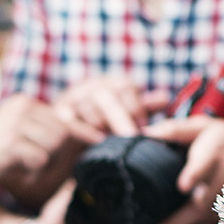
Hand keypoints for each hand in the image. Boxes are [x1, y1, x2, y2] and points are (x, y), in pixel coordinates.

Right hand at [0, 94, 101, 190]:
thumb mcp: (21, 135)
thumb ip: (47, 132)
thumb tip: (89, 136)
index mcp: (25, 103)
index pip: (63, 118)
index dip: (83, 131)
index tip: (102, 139)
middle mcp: (22, 108)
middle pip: (63, 133)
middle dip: (57, 154)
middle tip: (33, 162)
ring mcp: (16, 124)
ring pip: (55, 147)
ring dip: (44, 162)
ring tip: (21, 163)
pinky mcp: (11, 143)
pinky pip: (40, 159)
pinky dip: (32, 170)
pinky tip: (14, 168)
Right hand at [53, 75, 169, 136]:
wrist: (71, 121)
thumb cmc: (109, 117)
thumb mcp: (128, 111)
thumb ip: (144, 106)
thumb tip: (165, 98)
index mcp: (114, 83)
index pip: (125, 87)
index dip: (135, 106)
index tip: (143, 126)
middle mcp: (94, 85)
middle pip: (107, 97)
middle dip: (120, 117)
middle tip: (130, 136)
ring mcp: (74, 97)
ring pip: (87, 105)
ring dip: (100, 123)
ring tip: (110, 140)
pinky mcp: (58, 111)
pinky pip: (69, 119)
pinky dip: (82, 129)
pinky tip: (93, 140)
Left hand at [136, 115, 223, 223]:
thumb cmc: (223, 140)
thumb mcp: (203, 127)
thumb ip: (175, 130)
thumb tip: (144, 133)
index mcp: (214, 153)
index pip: (205, 166)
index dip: (195, 175)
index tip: (183, 186)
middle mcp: (221, 180)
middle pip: (198, 204)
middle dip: (174, 221)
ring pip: (197, 218)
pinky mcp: (223, 213)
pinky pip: (198, 223)